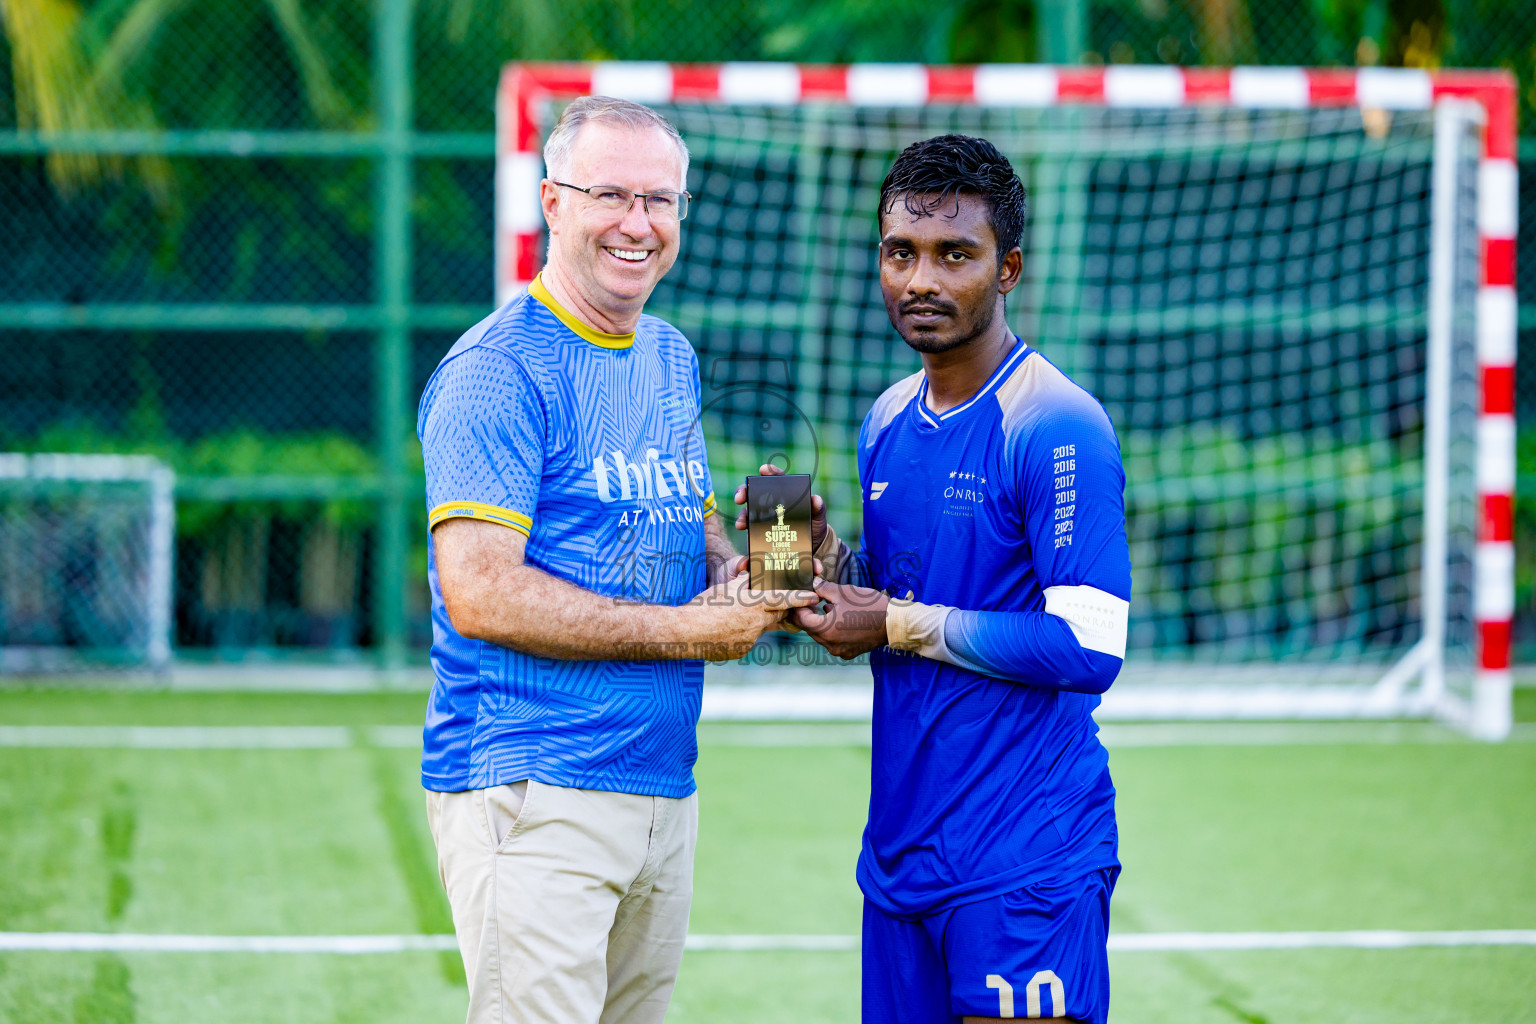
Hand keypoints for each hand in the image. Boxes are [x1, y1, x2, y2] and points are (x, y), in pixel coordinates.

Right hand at [690, 564, 817, 660]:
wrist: (687, 631)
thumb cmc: (705, 605)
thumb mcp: (727, 588)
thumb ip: (744, 584)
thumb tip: (753, 577)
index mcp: (754, 603)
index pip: (784, 599)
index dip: (800, 597)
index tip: (813, 596)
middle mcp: (757, 622)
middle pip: (774, 615)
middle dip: (773, 610)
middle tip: (759, 605)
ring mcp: (751, 638)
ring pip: (759, 628)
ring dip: (752, 622)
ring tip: (730, 618)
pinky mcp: (743, 650)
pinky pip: (747, 640)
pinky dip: (740, 635)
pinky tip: (724, 631)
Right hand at [734, 463, 826, 549]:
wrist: (809, 548)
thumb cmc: (813, 527)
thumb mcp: (818, 518)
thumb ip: (818, 508)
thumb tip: (816, 499)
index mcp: (784, 494)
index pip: (776, 478)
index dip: (769, 471)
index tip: (763, 470)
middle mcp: (770, 503)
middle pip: (753, 491)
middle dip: (743, 491)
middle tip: (740, 497)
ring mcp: (762, 517)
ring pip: (746, 510)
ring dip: (742, 514)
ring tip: (742, 523)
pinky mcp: (758, 531)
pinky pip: (747, 527)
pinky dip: (743, 526)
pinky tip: (743, 530)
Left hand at [794, 580, 889, 659]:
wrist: (894, 623)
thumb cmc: (869, 605)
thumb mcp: (844, 592)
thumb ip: (823, 588)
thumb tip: (812, 583)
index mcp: (826, 630)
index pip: (801, 619)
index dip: (799, 606)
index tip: (802, 597)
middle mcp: (830, 645)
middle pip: (810, 629)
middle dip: (809, 614)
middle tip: (813, 600)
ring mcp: (840, 651)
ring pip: (821, 636)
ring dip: (820, 622)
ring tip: (828, 607)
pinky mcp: (849, 652)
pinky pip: (833, 642)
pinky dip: (832, 631)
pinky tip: (840, 618)